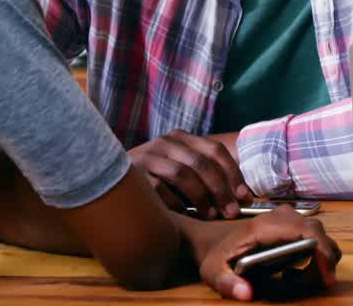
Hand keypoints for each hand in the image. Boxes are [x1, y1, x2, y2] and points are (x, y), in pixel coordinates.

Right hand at [129, 130, 250, 218]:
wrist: (108, 178)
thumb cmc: (154, 176)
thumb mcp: (179, 164)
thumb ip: (203, 171)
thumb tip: (240, 194)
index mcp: (181, 137)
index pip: (214, 149)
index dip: (233, 173)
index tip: (245, 196)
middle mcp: (165, 142)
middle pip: (201, 163)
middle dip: (220, 189)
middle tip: (231, 211)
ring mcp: (147, 156)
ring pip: (182, 174)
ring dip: (200, 197)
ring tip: (210, 215)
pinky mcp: (133, 175)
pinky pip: (160, 189)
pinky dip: (176, 204)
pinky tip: (184, 215)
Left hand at [195, 206, 340, 300]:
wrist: (213, 239)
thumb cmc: (216, 254)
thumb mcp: (213, 272)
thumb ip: (227, 283)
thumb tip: (247, 294)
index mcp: (265, 226)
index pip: (307, 231)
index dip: (323, 252)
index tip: (326, 277)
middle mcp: (281, 216)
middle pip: (318, 233)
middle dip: (323, 262)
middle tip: (313, 285)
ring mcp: (288, 217)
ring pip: (319, 235)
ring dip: (319, 260)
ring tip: (297, 279)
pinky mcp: (291, 223)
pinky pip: (314, 236)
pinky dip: (314, 256)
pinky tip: (294, 271)